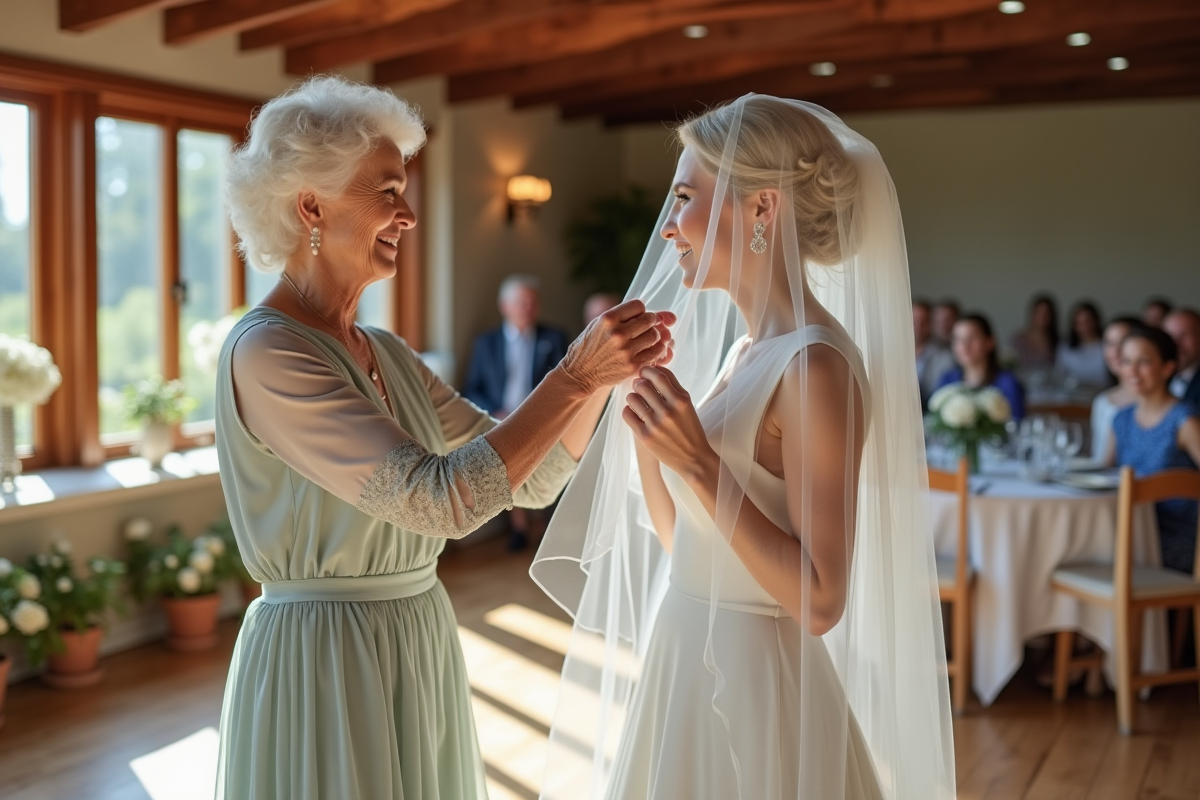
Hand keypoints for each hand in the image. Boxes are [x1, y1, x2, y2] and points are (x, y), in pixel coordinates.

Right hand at [559, 300, 675, 395]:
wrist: (580, 374)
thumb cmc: (590, 347)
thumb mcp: (599, 325)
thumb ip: (624, 316)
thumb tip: (664, 316)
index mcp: (607, 318)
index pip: (639, 305)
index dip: (640, 311)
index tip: (637, 318)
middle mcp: (617, 333)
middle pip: (650, 319)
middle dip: (650, 323)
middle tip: (645, 328)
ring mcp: (626, 350)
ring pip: (655, 335)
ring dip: (654, 336)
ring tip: (645, 340)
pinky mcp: (632, 366)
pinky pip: (655, 352)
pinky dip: (656, 350)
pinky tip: (648, 351)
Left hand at [622, 366, 713, 478]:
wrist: (693, 459)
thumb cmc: (690, 428)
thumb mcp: (687, 403)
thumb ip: (673, 385)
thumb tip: (655, 367)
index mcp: (681, 400)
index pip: (658, 376)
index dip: (647, 370)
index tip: (644, 372)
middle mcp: (668, 411)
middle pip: (642, 385)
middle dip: (638, 383)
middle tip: (639, 387)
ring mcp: (656, 424)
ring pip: (632, 399)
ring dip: (632, 397)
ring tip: (637, 401)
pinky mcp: (645, 436)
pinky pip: (627, 414)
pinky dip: (628, 411)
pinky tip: (634, 412)